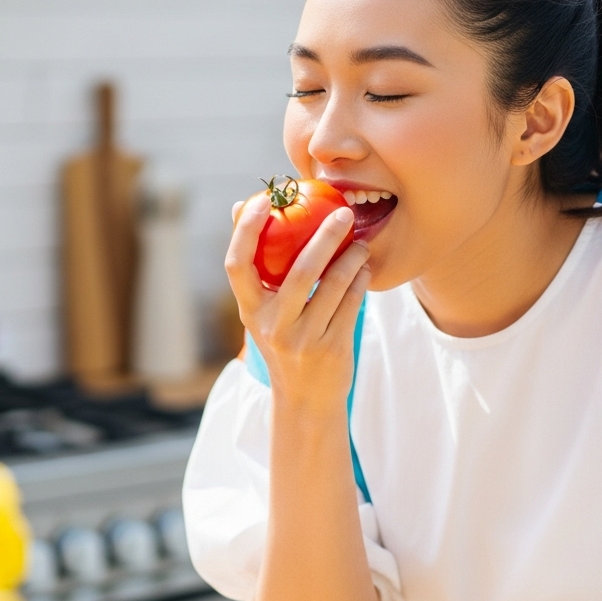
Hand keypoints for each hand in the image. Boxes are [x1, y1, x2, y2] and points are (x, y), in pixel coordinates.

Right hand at [225, 197, 369, 417]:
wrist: (306, 402)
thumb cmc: (284, 342)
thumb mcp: (263, 311)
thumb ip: (256, 266)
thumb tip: (241, 205)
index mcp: (249, 311)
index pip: (237, 264)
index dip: (246, 229)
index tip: (263, 199)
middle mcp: (272, 325)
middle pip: (298, 270)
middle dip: (323, 236)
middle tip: (342, 213)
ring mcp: (302, 339)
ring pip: (332, 286)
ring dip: (351, 258)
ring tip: (360, 243)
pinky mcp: (331, 348)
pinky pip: (350, 304)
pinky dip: (359, 281)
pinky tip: (365, 268)